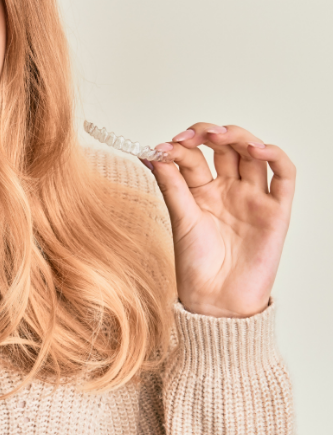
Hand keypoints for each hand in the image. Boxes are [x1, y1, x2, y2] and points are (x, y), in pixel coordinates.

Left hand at [143, 123, 295, 317]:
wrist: (216, 300)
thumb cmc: (196, 265)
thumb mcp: (180, 218)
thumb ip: (170, 184)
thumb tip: (151, 153)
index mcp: (201, 190)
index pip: (194, 156)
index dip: (180, 146)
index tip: (161, 147)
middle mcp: (228, 189)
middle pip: (225, 147)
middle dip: (207, 134)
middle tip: (189, 136)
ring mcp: (252, 197)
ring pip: (253, 154)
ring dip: (238, 136)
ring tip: (216, 135)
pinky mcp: (276, 211)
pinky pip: (284, 176)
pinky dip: (274, 156)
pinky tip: (256, 148)